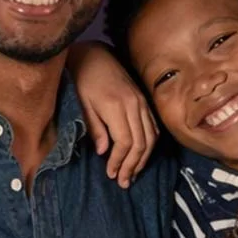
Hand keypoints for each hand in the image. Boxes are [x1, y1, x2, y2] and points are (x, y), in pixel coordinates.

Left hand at [69, 42, 158, 188]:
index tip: (111, 173)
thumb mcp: (83, 104)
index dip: (119, 161)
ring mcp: (142, 103)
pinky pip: (153, 127)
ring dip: (143, 159)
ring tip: (133, 173)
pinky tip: (142, 155)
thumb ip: (95, 127)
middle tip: (124, 182)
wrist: (95, 56)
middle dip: (132, 166)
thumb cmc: (84, 80)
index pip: (125, 142)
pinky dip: (150, 144)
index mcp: (116, 106)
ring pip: (150, 137)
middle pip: (141, 143)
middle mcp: (134, 106)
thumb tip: (104, 151)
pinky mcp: (144, 102)